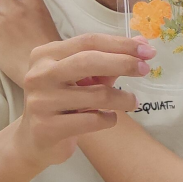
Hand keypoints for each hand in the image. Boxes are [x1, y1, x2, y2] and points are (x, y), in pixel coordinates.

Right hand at [12, 34, 149, 168]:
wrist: (34, 140)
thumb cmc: (64, 101)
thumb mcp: (83, 78)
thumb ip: (109, 60)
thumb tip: (142, 44)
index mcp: (45, 54)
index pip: (88, 41)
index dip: (120, 44)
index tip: (147, 50)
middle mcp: (39, 75)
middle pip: (88, 61)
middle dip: (123, 63)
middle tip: (146, 69)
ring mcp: (40, 102)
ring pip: (96, 95)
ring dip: (122, 98)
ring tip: (132, 102)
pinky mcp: (46, 128)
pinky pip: (92, 120)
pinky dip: (109, 119)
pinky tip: (108, 118)